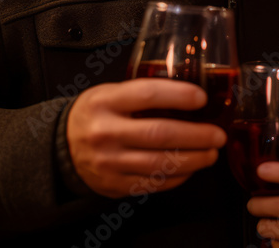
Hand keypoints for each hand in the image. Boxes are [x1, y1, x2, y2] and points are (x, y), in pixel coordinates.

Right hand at [66, 78, 225, 197]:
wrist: (61, 145)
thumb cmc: (97, 113)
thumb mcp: (111, 92)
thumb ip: (143, 93)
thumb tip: (192, 95)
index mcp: (106, 101)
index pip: (148, 95)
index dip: (179, 96)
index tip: (202, 99)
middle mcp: (105, 132)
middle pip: (159, 134)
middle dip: (196, 136)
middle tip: (217, 135)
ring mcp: (109, 161)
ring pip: (159, 163)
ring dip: (193, 160)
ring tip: (211, 153)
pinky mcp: (113, 185)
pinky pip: (152, 183)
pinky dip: (177, 177)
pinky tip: (190, 168)